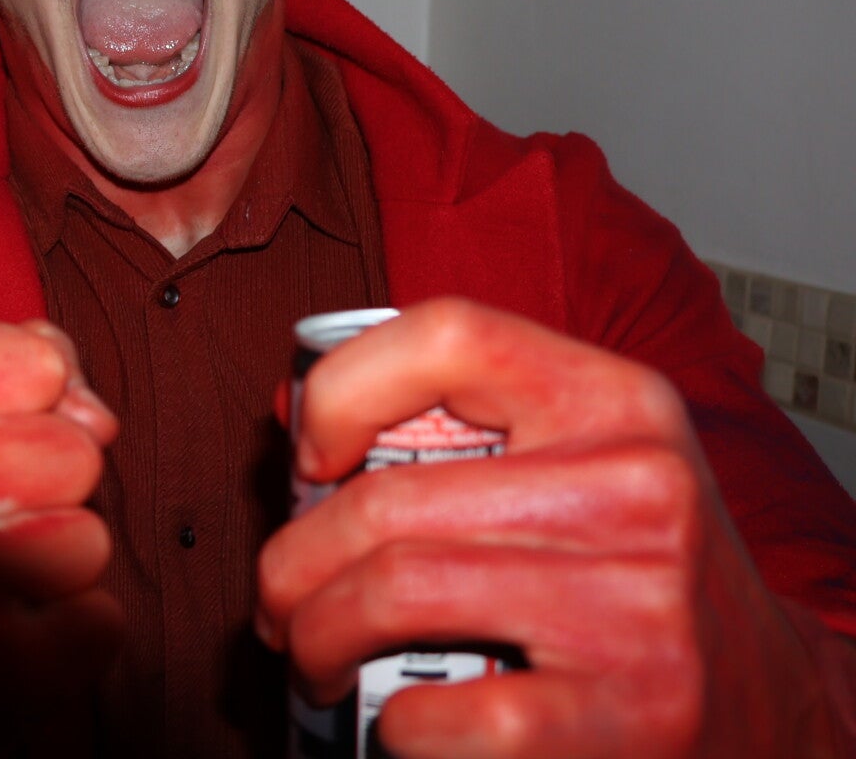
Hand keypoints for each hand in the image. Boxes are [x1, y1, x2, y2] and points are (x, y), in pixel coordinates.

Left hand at [256, 297, 854, 758]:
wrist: (774, 711)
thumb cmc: (639, 579)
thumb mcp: (580, 467)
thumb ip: (448, 427)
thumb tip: (290, 408)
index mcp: (614, 401)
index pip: (447, 334)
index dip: (343, 388)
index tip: (311, 457)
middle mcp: (635, 487)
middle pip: (386, 498)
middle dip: (290, 563)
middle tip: (278, 603)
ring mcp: (636, 604)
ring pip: (393, 593)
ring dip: (314, 638)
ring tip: (310, 656)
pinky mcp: (629, 714)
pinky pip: (445, 713)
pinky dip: (394, 728)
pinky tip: (401, 725)